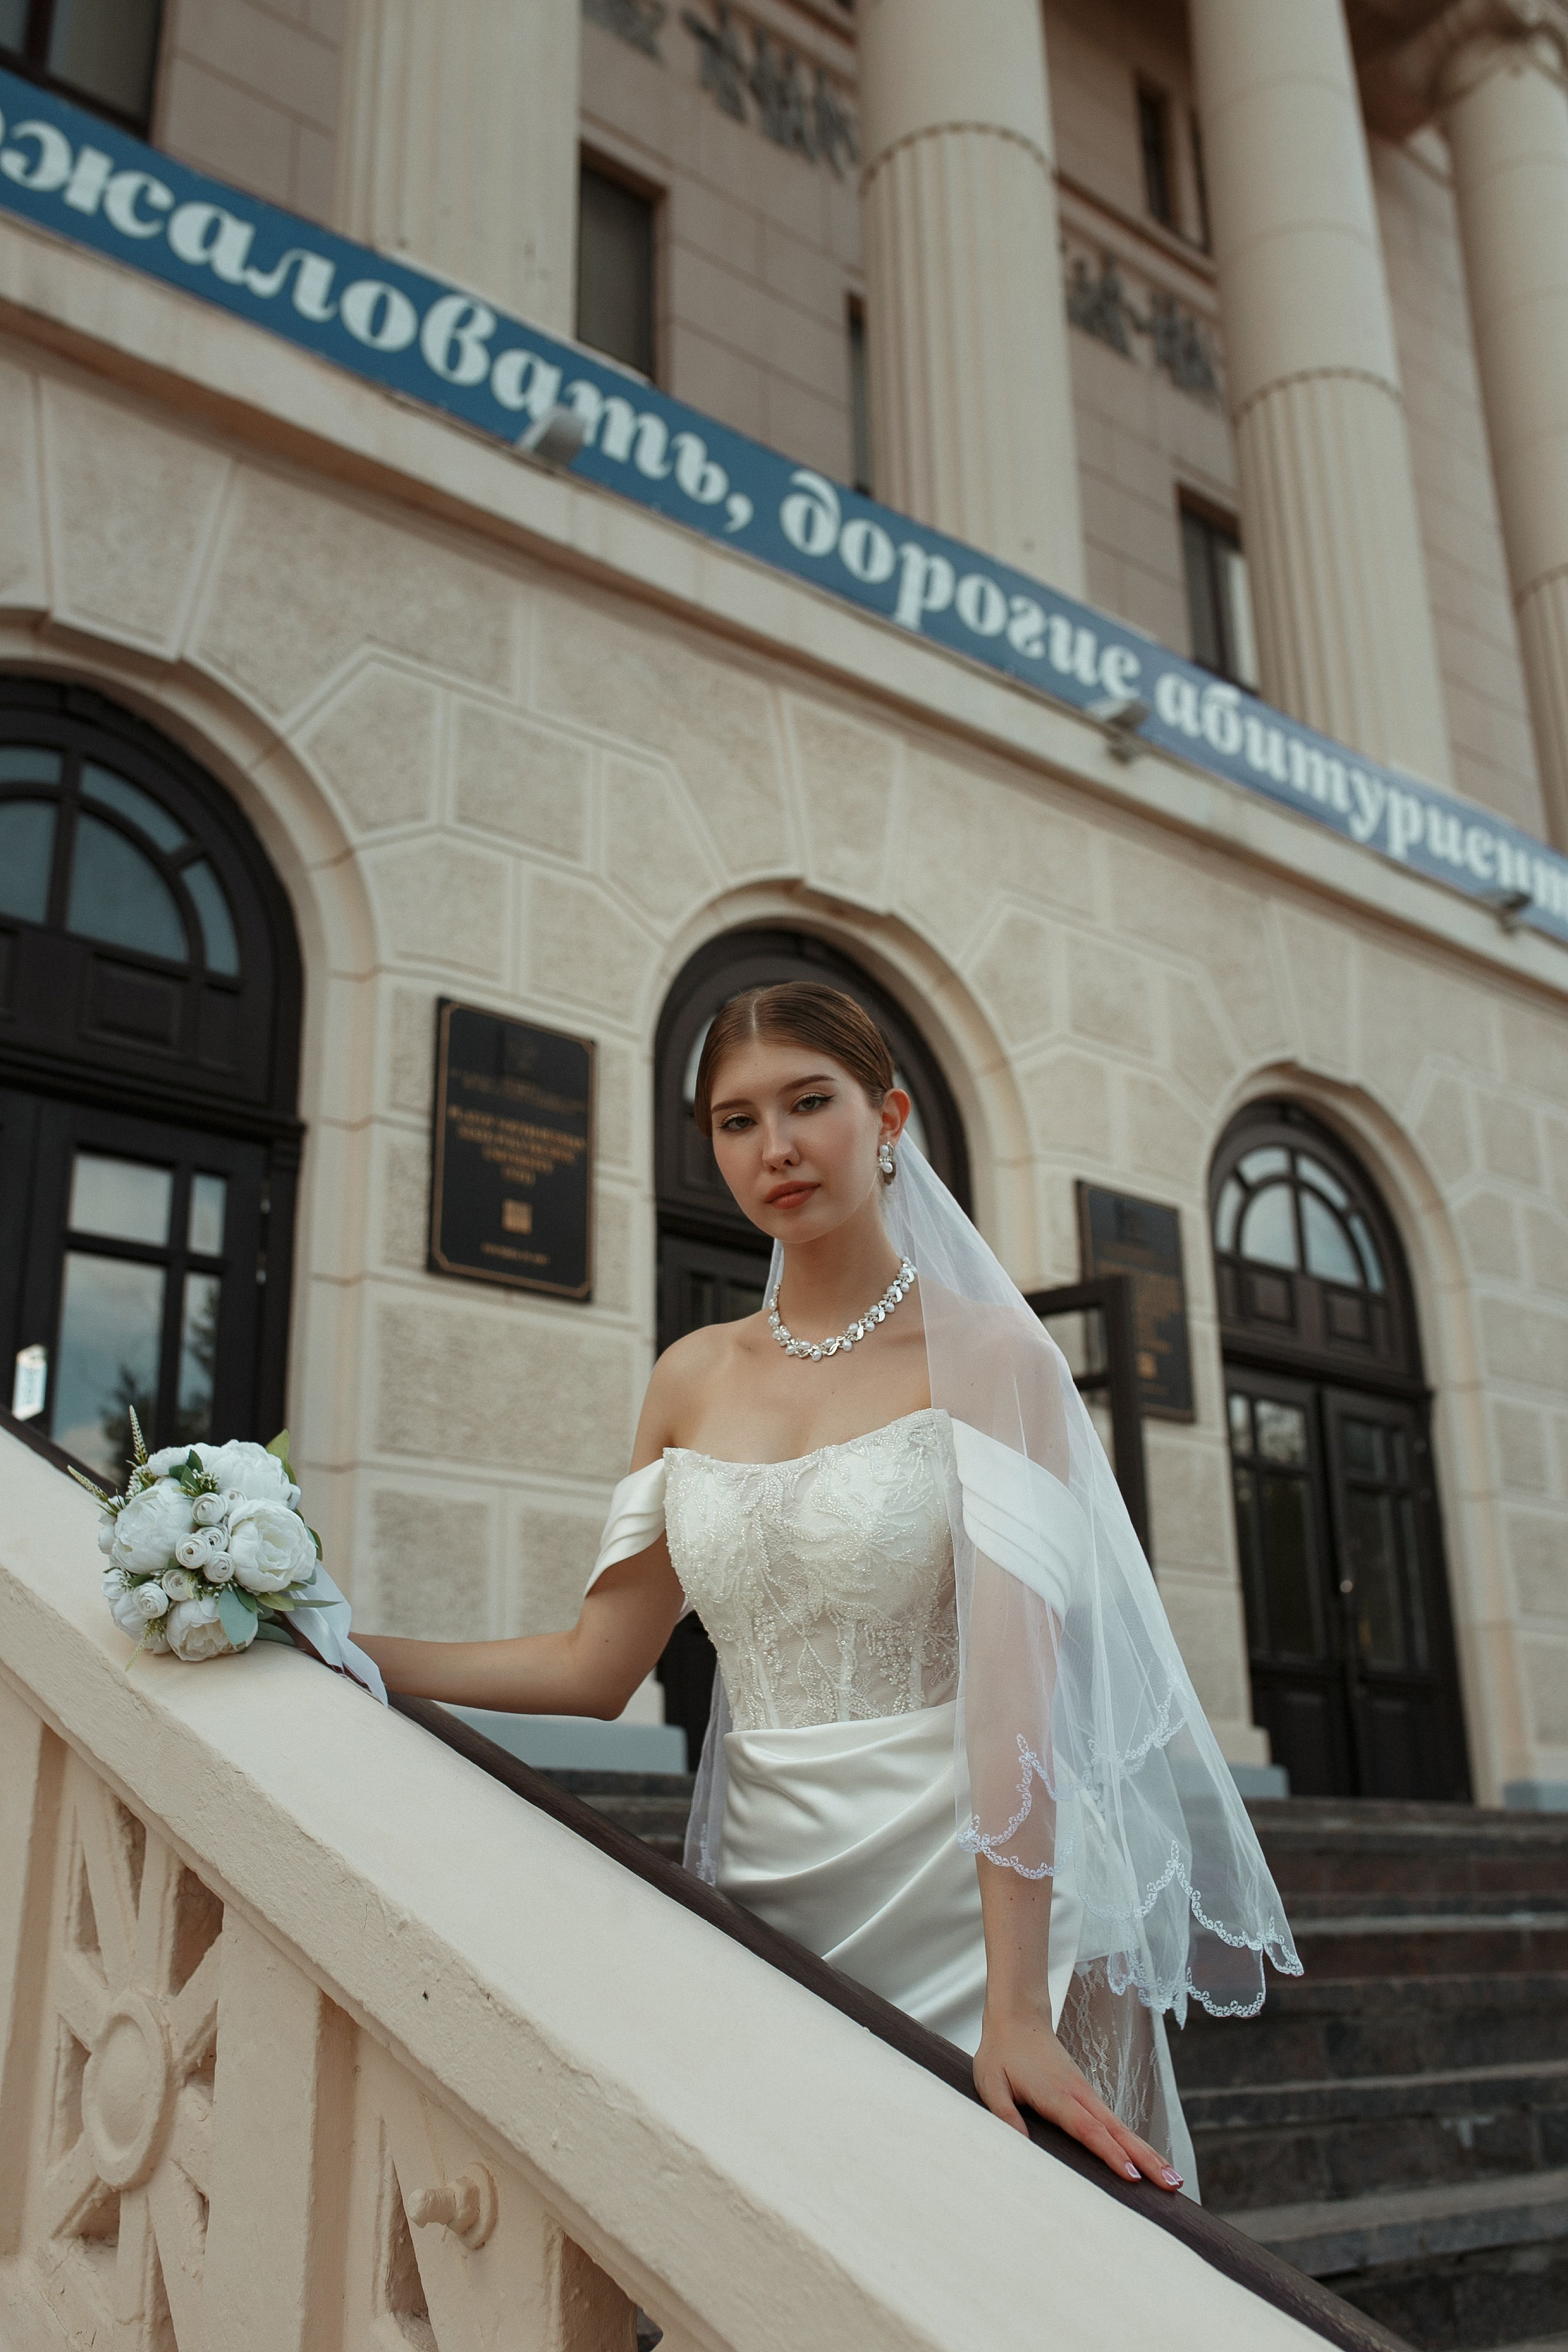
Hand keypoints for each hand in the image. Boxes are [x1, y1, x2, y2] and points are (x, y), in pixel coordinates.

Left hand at [973, 2003, 1183, 2191]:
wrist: (1017, 2016)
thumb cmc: (1001, 2052)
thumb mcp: (991, 2083)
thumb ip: (1005, 2115)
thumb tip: (1021, 2148)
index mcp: (1057, 2095)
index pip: (1088, 2129)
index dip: (1110, 2153)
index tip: (1132, 2176)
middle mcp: (1079, 2094)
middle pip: (1117, 2130)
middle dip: (1147, 2158)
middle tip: (1173, 2184)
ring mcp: (1086, 2092)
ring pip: (1120, 2126)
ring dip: (1146, 2152)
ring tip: (1172, 2179)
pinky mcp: (1086, 2093)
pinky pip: (1112, 2122)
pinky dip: (1132, 2142)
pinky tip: (1144, 2160)